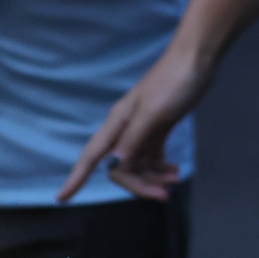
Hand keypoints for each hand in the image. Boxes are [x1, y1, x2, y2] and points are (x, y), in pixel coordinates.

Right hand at [60, 37, 213, 201]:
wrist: (197, 58)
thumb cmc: (174, 81)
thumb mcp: (154, 112)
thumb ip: (134, 139)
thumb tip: (114, 165)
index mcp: (119, 122)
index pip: (92, 156)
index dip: (76, 178)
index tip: (61, 199)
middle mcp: (126, 127)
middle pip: (121, 167)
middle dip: (139, 184)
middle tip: (164, 195)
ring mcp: (143, 127)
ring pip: (139, 163)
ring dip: (154, 177)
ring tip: (175, 179)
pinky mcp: (159, 125)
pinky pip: (153, 155)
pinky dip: (161, 167)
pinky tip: (173, 171)